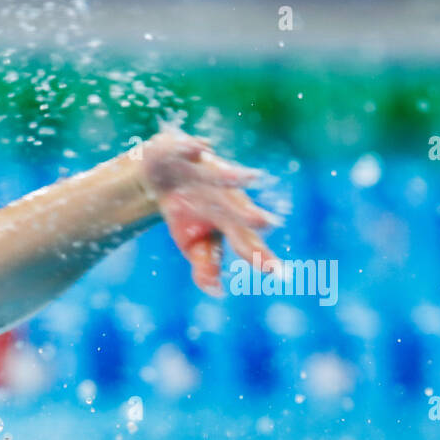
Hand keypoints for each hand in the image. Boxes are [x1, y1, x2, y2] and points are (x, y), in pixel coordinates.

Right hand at [141, 128, 281, 296]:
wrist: (162, 175)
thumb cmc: (186, 212)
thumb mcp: (192, 244)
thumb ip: (206, 267)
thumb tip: (218, 291)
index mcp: (229, 221)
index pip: (247, 242)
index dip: (260, 256)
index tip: (277, 273)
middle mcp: (225, 196)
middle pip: (240, 208)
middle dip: (251, 216)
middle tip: (267, 224)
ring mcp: (206, 172)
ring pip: (222, 175)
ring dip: (233, 177)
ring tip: (253, 177)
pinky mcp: (186, 151)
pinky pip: (188, 148)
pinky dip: (192, 148)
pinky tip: (200, 148)